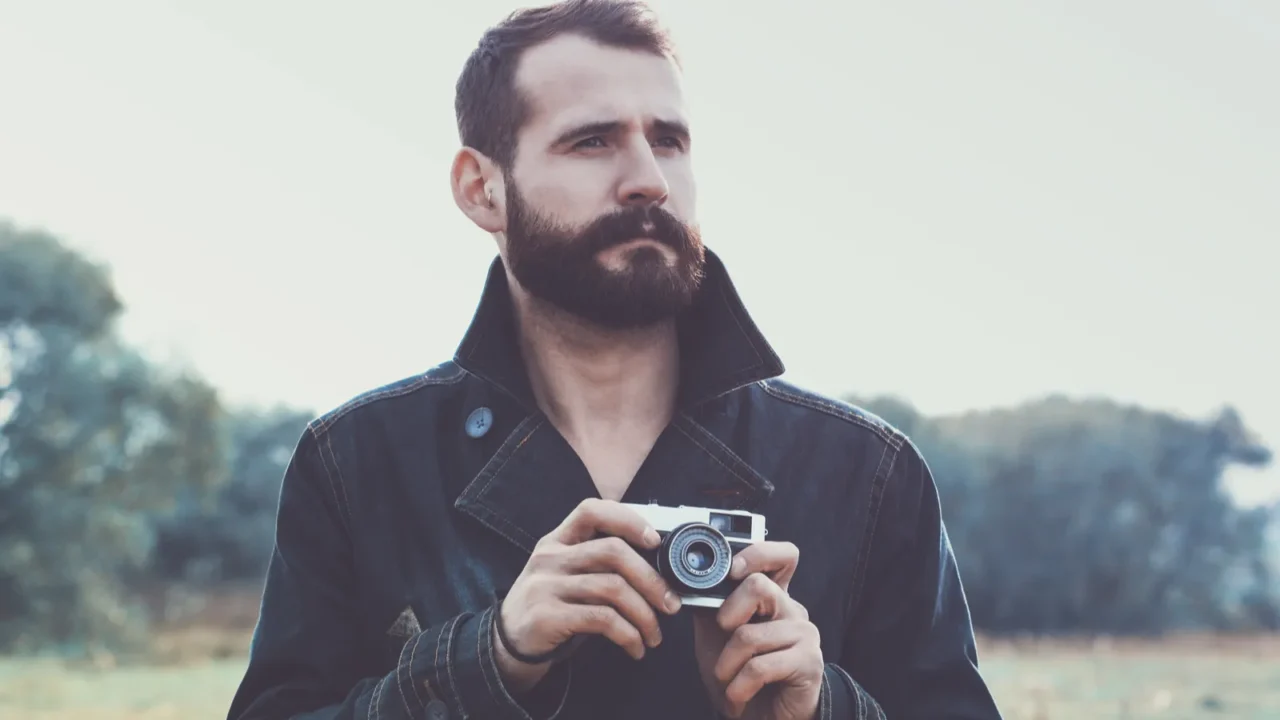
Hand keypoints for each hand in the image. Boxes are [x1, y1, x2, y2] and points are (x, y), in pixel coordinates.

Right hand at [493, 498, 682, 691]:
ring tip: (654, 635)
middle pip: (612, 552)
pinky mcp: (547, 616)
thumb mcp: (565, 573)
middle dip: (651, 580)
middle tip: (670, 604)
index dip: (627, 519)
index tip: (655, 540)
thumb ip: (597, 562)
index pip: (591, 510)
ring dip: (644, 615)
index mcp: (557, 540)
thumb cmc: (550, 604)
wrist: (508, 642)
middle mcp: (550, 557)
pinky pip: (601, 619)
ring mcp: (546, 585)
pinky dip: (627, 634)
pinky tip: (635, 647)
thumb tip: (656, 567)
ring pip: (612, 588)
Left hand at [692, 541, 823, 719]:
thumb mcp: (717, 637)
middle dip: (728, 613)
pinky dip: (738, 686)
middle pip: (760, 586)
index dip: (758, 553)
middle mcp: (793, 610)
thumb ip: (710, 607)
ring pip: (749, 634)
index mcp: (774, 598)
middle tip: (722, 634)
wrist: (762, 718)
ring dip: (726, 664)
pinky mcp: (808, 662)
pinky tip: (738, 695)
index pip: (782, 556)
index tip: (732, 570)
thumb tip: (689, 582)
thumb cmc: (743, 676)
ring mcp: (804, 635)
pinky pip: (759, 667)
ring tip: (728, 679)